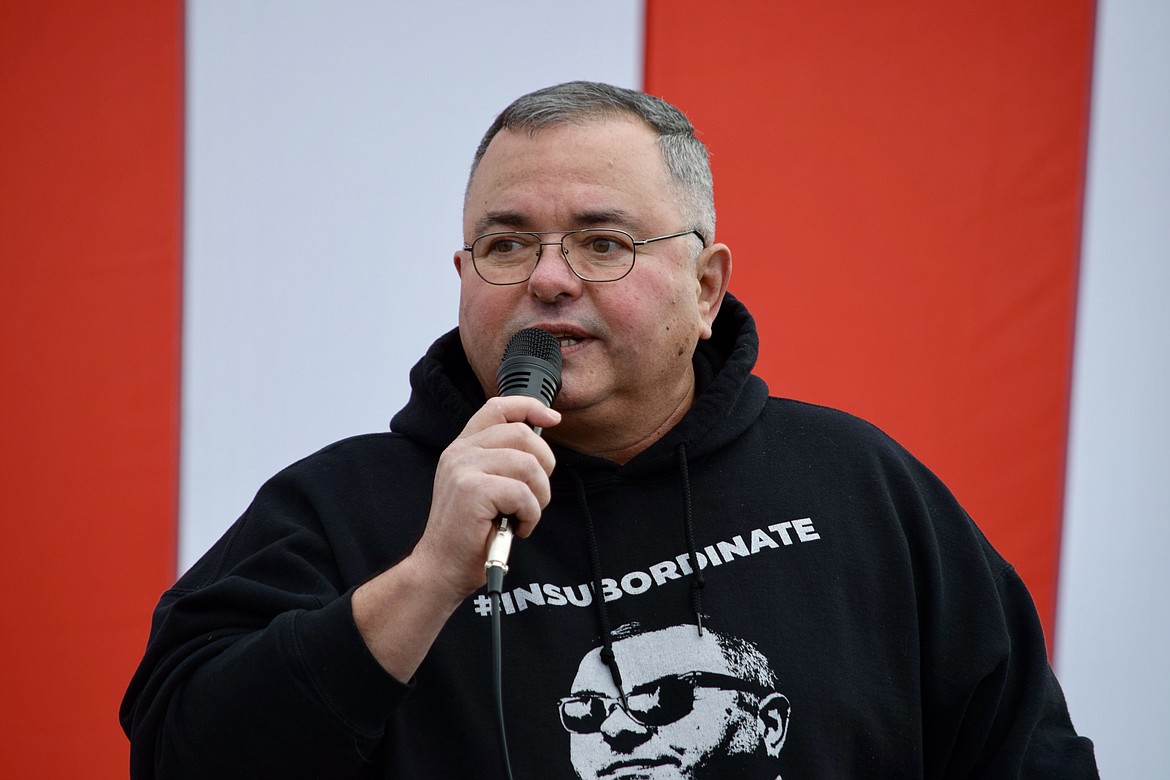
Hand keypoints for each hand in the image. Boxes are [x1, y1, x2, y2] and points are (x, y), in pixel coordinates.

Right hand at [352, 395, 558, 679]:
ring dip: (539, 496)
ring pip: (529, 464)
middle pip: (523, 434)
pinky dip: (530, 515)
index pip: (498, 407)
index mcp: (462, 447)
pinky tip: (517, 528)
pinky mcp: (473, 490)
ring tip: (525, 516)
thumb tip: (540, 441)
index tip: (552, 419)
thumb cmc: (469, 534)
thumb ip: (501, 462)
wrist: (441, 569)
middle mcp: (460, 452)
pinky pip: (523, 492)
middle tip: (535, 496)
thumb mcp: (483, 488)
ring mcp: (463, 469)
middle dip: (544, 466)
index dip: (529, 407)